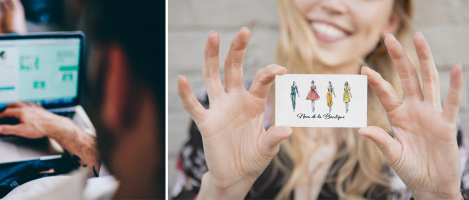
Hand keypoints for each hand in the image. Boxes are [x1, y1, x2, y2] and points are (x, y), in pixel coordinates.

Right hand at [0, 102, 77, 138]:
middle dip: (10, 106)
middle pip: (16, 104)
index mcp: (21, 112)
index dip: (2, 115)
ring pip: (25, 103)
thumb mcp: (20, 131)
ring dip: (19, 103)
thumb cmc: (39, 128)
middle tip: (6, 107)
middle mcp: (28, 108)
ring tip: (18, 104)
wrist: (54, 126)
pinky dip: (31, 105)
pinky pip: (35, 105)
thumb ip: (8, 129)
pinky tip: (34, 105)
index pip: (8, 112)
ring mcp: (35, 108)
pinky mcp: (42, 110)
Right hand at [177, 27, 291, 197]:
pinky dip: (186, 94)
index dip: (269, 73)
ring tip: (213, 36)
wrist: (235, 176)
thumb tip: (287, 128)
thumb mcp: (267, 149)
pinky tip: (181, 79)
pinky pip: (194, 106)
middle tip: (243, 31)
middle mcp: (235, 100)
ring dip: (212, 57)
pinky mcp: (206, 122)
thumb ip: (274, 138)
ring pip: (213, 77)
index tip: (280, 70)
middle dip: (238, 50)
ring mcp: (219, 109)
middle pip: (234, 68)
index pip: (260, 81)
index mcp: (254, 103)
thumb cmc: (253, 158)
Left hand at [359, 33, 462, 198]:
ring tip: (420, 39)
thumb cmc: (410, 169)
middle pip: (407, 78)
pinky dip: (455, 85)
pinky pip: (452, 101)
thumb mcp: (392, 154)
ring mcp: (431, 114)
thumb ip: (380, 140)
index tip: (363, 69)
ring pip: (428, 81)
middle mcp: (414, 109)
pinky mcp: (446, 123)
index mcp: (397, 116)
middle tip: (389, 38)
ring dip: (424, 60)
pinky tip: (455, 67)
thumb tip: (361, 129)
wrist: (431, 185)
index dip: (376, 81)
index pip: (385, 93)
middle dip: (399, 58)